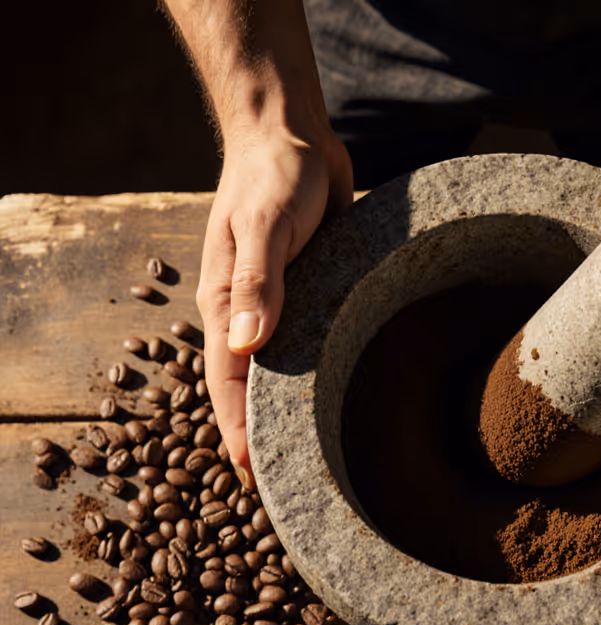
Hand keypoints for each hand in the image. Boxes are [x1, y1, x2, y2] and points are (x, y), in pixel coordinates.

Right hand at [196, 125, 352, 488]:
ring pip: (284, 370)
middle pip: (252, 386)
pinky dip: (320, 374)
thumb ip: (258, 281)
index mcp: (227, 303)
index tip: (254, 475)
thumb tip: (247, 344)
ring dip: (292, 410)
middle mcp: (249, 312)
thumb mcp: (265, 224)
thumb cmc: (273, 175)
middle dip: (264, 433)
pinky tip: (342, 399)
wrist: (292, 135)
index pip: (229, 381)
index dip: (239, 429)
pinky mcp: (309, 292)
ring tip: (318, 456)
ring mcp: (279, 305)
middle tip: (290, 484)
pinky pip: (313, 343)